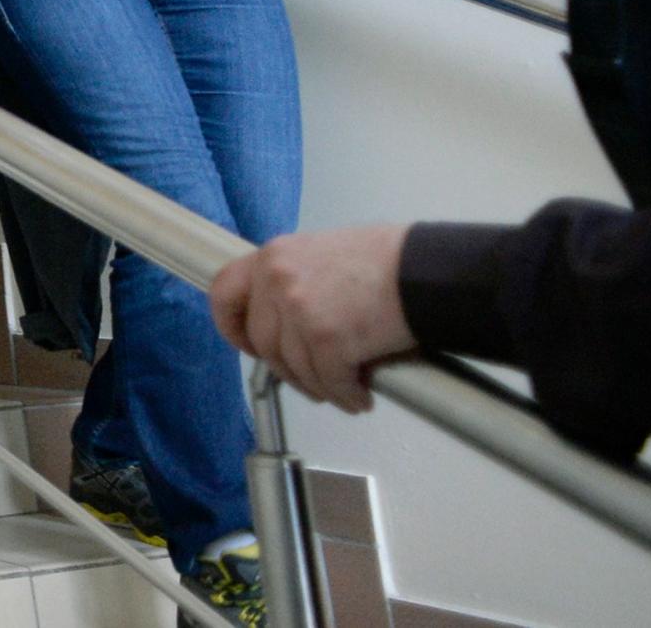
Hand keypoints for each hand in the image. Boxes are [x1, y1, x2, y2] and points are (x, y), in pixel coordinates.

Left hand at [209, 224, 416, 413]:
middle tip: (313, 380)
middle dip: (289, 370)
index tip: (247, 344)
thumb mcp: (323, 254)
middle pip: (264, 343)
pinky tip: (361, 397)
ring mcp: (299, 310)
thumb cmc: (390, 261)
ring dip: (320, 388)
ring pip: (296, 369)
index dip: (232, 326)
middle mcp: (277, 280)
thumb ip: (296, 279)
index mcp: (274, 255)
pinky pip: (329, 383)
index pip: (224, 292)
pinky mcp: (327, 340)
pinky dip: (345, 396)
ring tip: (344, 390)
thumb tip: (288, 315)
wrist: (426, 271)